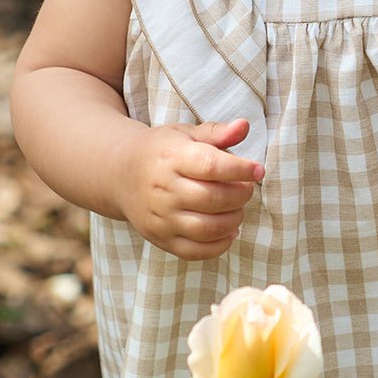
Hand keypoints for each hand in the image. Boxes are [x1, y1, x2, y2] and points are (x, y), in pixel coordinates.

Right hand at [115, 117, 263, 259]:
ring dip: (233, 220)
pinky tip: (228, 230)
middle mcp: (163, 189)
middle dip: (240, 195)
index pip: (211, 166)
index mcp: (171, 158)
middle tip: (246, 189)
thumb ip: (217, 132)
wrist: (120, 174)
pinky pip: (195, 251)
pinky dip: (219, 245)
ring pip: (206, 228)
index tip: (258, 170)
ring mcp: (160, 217)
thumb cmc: (161, 151)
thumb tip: (244, 126)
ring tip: (238, 209)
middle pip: (212, 199)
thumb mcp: (185, 134)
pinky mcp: (160, 238)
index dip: (241, 169)